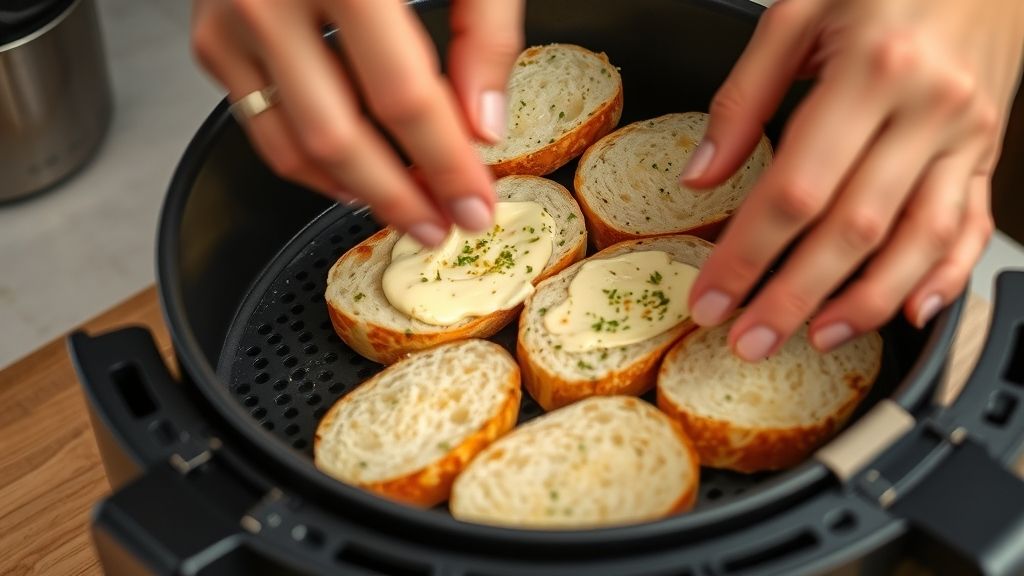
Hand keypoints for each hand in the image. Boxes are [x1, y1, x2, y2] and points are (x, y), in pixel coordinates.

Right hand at [191, 0, 524, 245]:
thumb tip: (483, 126)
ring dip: (353, 191)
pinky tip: (352, 175)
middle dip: (399, 196)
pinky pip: (259, 125)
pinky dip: (307, 162)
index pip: (404, 95)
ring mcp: (230, 17)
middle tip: (442, 227)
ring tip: (405, 210)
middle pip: (338, 135)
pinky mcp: (211, 35)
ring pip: (289, 144)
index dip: (446, 163)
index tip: (478, 204)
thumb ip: (481, 27)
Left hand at [682, 0, 1023, 359]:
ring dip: (867, 302)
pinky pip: (971, 226)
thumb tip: (701, 174)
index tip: (712, 298)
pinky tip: (911, 310)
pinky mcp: (986, 152)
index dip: (747, 255)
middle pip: (853, 229)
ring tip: (817, 337)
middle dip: (795, 296)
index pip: (795, 190)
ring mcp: (964, 137)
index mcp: (869, 72)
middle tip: (750, 340)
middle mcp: (925, 110)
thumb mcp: (797, 15)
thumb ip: (743, 97)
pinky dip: (944, 276)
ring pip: (918, 241)